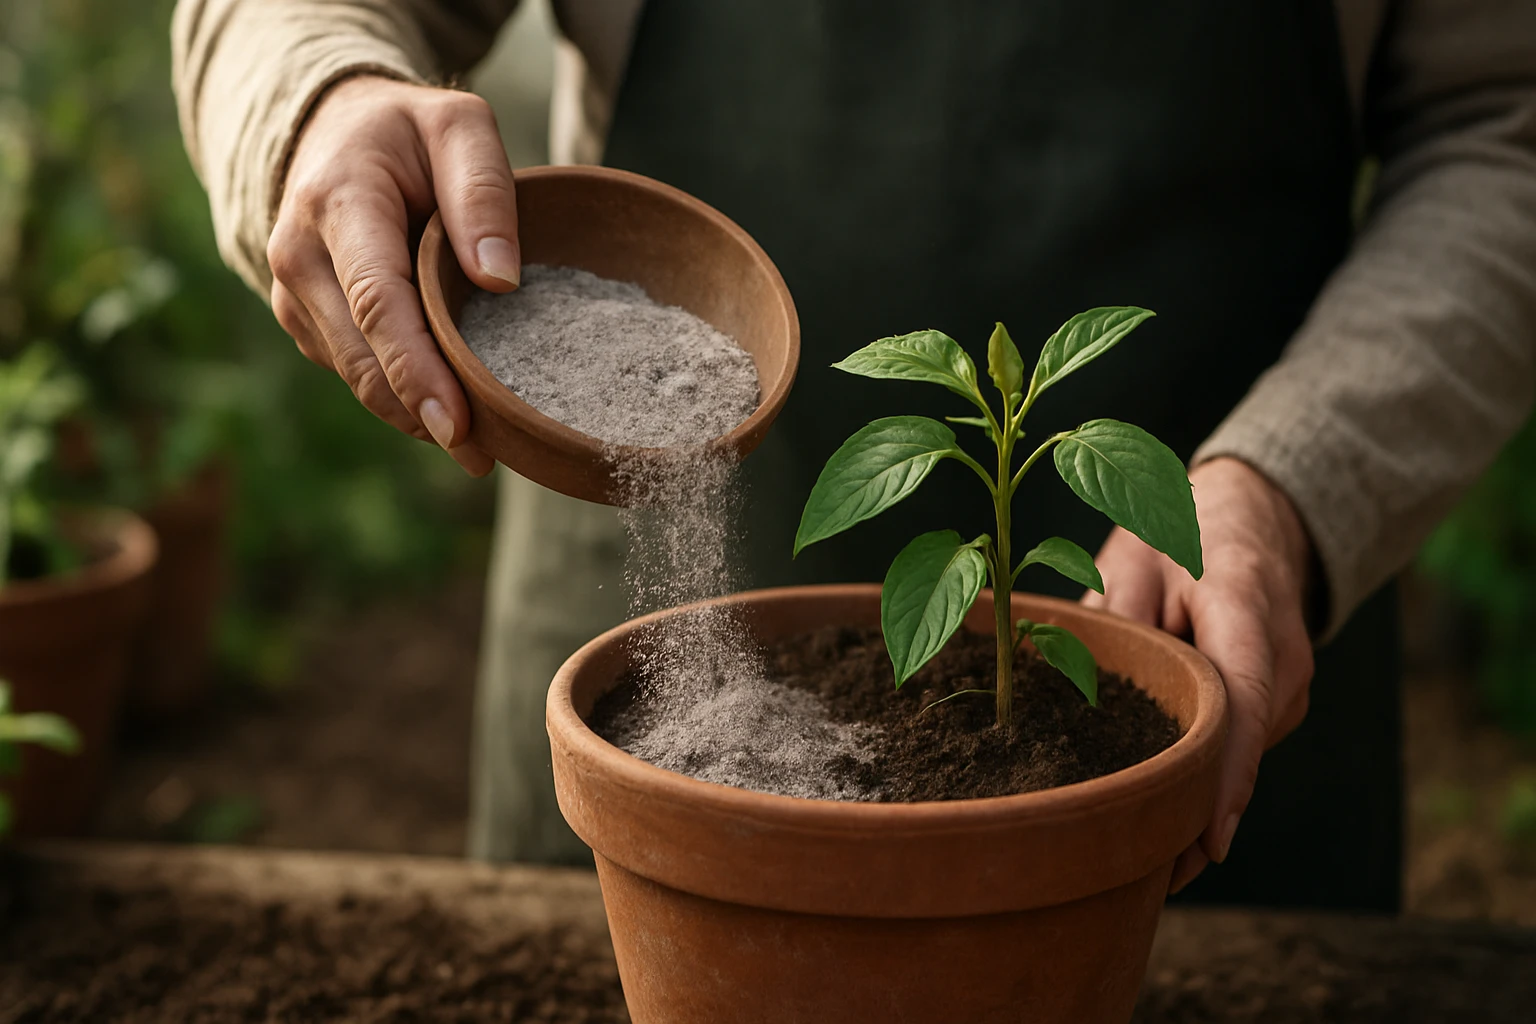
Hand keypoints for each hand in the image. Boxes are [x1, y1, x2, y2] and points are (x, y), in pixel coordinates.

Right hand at [268, 75, 520, 476]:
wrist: (334, 131)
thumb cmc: (408, 133)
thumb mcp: (459, 126)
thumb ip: (483, 192)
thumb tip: (499, 279)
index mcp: (337, 203)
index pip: (376, 301)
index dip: (416, 369)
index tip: (457, 422)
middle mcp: (299, 256)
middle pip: (362, 355)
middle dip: (419, 411)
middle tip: (483, 457)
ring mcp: (294, 295)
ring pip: (355, 375)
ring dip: (412, 414)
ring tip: (480, 445)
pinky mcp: (306, 321)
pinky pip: (355, 371)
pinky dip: (399, 396)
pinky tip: (448, 410)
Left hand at [1082, 456, 1315, 893]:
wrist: (1253, 515)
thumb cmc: (1182, 529)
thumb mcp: (1135, 551)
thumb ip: (1115, 611)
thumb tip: (1086, 681)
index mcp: (1246, 604)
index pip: (1246, 701)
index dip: (1226, 775)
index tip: (1209, 838)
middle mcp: (1284, 656)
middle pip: (1242, 747)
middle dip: (1200, 814)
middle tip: (1149, 878)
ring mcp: (1291, 683)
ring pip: (1241, 753)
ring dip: (1198, 799)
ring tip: (1142, 857)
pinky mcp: (1280, 700)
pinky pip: (1240, 745)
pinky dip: (1205, 775)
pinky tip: (1160, 812)